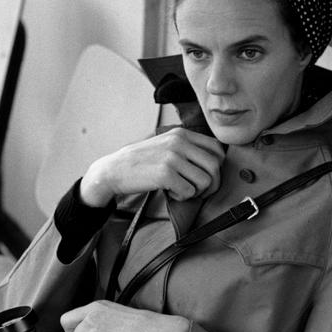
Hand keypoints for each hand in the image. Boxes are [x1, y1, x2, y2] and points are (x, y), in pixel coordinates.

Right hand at [79, 128, 224, 206]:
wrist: (114, 169)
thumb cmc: (141, 161)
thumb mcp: (166, 144)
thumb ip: (188, 147)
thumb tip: (214, 163)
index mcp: (182, 133)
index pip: (217, 148)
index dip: (217, 167)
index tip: (206, 177)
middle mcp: (179, 142)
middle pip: (215, 166)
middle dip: (211, 183)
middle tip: (198, 190)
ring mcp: (172, 157)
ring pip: (205, 181)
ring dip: (196, 191)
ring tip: (181, 190)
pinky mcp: (165, 174)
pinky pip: (189, 192)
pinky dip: (182, 197)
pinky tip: (171, 193)